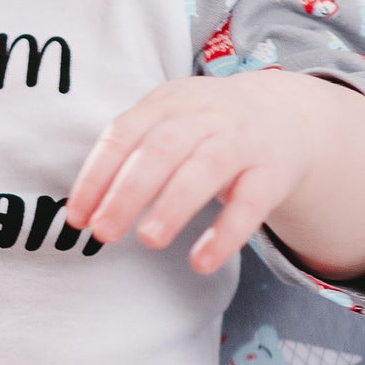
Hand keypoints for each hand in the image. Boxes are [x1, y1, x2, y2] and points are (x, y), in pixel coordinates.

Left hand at [68, 71, 364, 280]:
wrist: (287, 115)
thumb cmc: (205, 130)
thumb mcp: (167, 125)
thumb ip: (130, 158)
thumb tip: (85, 212)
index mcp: (166, 103)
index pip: (123, 134)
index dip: (96, 176)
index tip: (77, 217)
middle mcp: (204, 116)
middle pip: (161, 150)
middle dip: (127, 193)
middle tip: (103, 232)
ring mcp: (242, 141)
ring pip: (205, 169)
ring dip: (173, 206)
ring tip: (148, 241)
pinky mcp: (273, 172)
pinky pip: (250, 203)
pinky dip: (225, 233)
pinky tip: (200, 261)